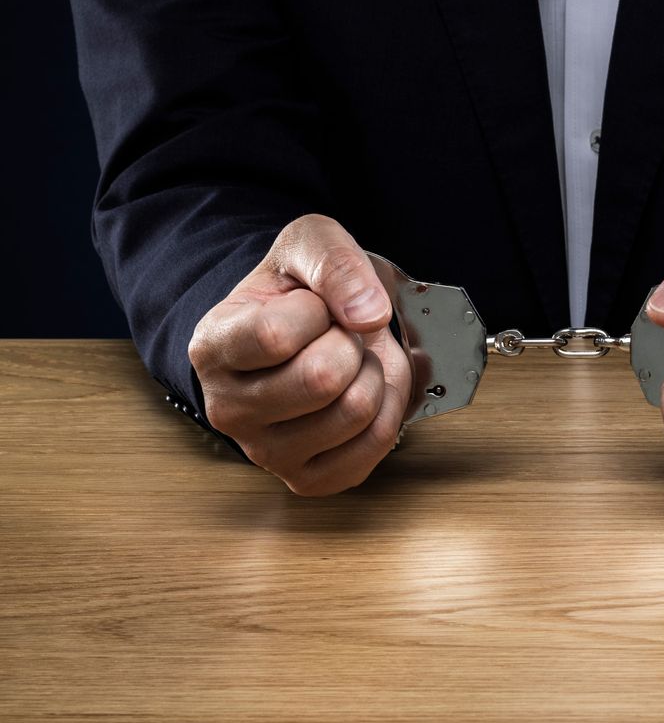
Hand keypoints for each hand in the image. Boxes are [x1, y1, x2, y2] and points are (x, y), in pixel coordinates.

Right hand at [186, 213, 411, 495]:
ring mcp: (264, 452)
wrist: (304, 330)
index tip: (315, 305)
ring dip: (376, 375)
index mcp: (212, 347)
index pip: (276, 336)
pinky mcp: (307, 478)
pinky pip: (375, 445)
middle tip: (342, 335)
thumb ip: (335, 263)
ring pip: (356, 411)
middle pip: (323, 379)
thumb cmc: (300, 291)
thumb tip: (368, 314)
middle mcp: (227, 408)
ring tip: (354, 361)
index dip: (318, 310)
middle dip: (354, 343)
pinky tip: (367, 391)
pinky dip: (391, 410)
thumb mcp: (310, 245)